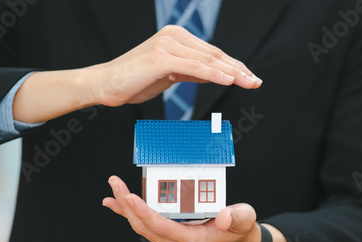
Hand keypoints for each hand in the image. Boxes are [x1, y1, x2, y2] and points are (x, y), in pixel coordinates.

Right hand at [13, 25, 260, 122]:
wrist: (105, 84)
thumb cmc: (134, 80)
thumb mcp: (169, 75)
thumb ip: (191, 71)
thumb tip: (214, 74)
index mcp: (176, 38)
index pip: (212, 53)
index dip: (233, 66)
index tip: (249, 77)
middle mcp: (174, 36)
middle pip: (214, 55)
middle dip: (238, 69)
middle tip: (255, 81)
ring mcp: (168, 45)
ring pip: (208, 60)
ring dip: (232, 72)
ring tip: (249, 82)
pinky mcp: (162, 57)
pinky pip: (194, 67)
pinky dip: (213, 73)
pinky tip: (228, 80)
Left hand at [103, 175, 288, 241]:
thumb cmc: (240, 230)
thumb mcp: (244, 219)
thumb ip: (235, 217)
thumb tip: (222, 217)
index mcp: (194, 241)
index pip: (162, 226)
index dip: (143, 212)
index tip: (128, 196)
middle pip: (145, 226)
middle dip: (127, 205)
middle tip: (115, 183)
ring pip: (142, 227)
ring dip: (126, 209)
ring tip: (113, 190)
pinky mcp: (168, 239)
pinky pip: (145, 228)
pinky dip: (130, 215)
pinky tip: (117, 205)